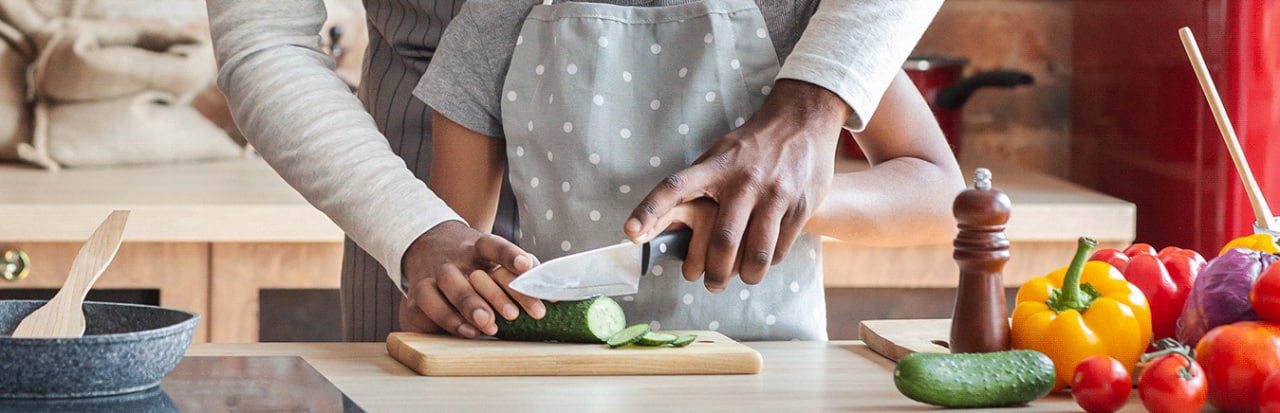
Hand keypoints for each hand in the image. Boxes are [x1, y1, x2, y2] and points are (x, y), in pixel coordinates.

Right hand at [398, 220, 544, 337]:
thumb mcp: (492, 254)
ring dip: (469, 307)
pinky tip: (469, 332)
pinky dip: (449, 321)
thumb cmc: (471, 258)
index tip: (526, 266)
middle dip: (493, 295)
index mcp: (477, 246)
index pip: (495, 246)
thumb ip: (519, 269)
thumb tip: (552, 288)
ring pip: (448, 288)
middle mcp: (456, 259)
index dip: (510, 255)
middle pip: (473, 275)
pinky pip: (429, 306)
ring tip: (490, 326)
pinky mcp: (419, 291)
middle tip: (512, 315)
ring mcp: (435, 274)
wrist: (427, 243)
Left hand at [625, 80, 849, 289]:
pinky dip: (768, 262)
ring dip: (745, 276)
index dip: (650, 210)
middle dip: (715, 273)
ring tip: (741, 278)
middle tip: (711, 284)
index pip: (675, 187)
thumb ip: (696, 183)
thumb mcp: (721, 153)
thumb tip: (663, 222)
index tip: (631, 233)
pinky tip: (762, 259)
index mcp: (716, 166)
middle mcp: (744, 181)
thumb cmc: (752, 145)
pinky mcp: (800, 205)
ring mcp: (775, 194)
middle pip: (722, 241)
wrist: (803, 121)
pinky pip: (779, 249)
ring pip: (756, 254)